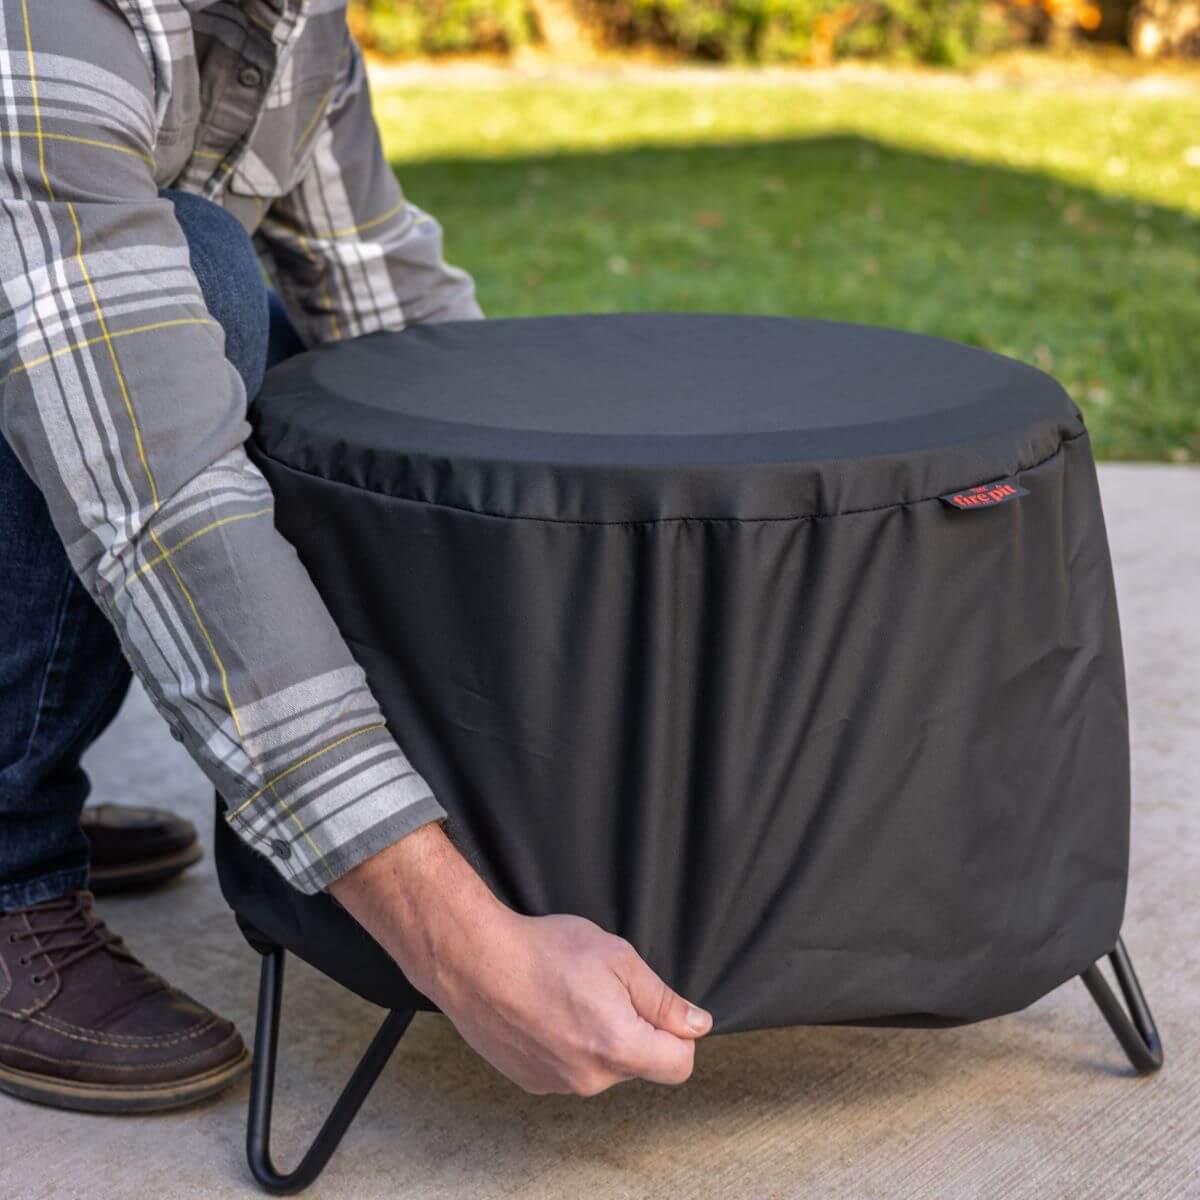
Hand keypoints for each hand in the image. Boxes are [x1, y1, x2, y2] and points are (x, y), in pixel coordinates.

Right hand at [329, 824, 711, 1094]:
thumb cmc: (543, 951)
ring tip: (570, 996)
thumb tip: (697, 1024)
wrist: (476, 960)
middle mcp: (590, 1078)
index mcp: (619, 1047)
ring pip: (603, 1066)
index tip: (658, 1008)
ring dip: (599, 1037)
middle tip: (604, 988)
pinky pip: (569, 1068)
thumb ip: (662, 999)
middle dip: (635, 1030)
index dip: (678, 1033)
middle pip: (639, 1064)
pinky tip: (547, 1010)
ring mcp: (558, 1084)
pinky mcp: (532, 1081)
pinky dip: (567, 1044)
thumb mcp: (618, 958)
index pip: (680, 1065)